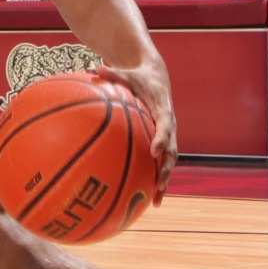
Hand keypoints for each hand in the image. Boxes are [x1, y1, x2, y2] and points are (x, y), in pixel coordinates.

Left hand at [96, 57, 178, 202]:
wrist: (157, 78)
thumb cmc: (139, 78)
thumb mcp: (128, 74)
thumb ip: (114, 74)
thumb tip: (96, 68)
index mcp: (163, 110)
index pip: (165, 126)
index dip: (161, 139)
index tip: (153, 150)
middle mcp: (170, 126)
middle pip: (172, 151)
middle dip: (166, 169)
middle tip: (158, 183)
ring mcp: (167, 136)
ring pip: (169, 162)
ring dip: (164, 181)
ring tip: (156, 200)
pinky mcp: (162, 142)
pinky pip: (160, 162)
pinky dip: (155, 179)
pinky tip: (146, 198)